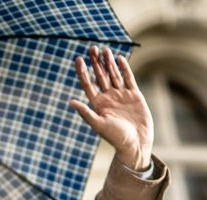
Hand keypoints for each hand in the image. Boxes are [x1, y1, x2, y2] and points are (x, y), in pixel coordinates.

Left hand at [69, 46, 153, 170]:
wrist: (136, 144)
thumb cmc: (117, 138)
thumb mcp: (99, 125)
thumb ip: (86, 112)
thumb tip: (70, 102)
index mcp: (98, 104)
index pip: (88, 84)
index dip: (83, 71)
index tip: (78, 59)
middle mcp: (108, 98)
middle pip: (100, 76)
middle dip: (96, 62)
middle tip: (92, 48)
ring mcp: (121, 95)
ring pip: (114, 75)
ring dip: (109, 62)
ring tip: (104, 50)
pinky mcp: (134, 95)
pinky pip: (128, 79)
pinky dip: (124, 69)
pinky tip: (119, 59)